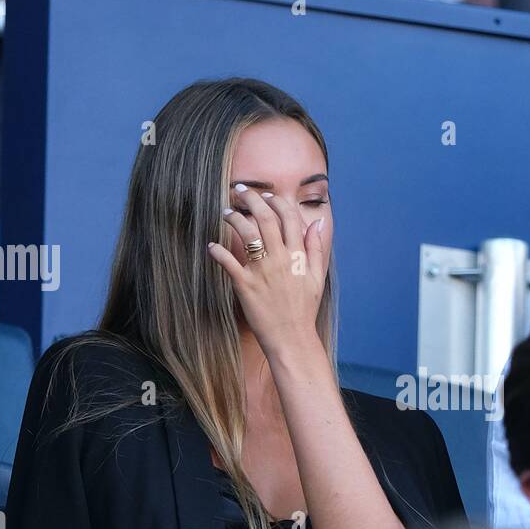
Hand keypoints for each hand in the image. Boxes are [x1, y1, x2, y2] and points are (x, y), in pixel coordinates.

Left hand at [207, 184, 326, 355]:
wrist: (292, 338)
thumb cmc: (304, 309)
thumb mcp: (317, 278)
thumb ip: (316, 249)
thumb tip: (318, 224)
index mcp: (298, 256)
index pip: (289, 218)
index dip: (276, 202)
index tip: (266, 196)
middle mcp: (280, 259)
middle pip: (265, 218)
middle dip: (251, 199)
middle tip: (240, 190)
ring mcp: (262, 271)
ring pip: (247, 234)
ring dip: (234, 218)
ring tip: (227, 213)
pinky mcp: (245, 285)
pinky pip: (228, 262)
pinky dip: (217, 251)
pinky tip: (211, 246)